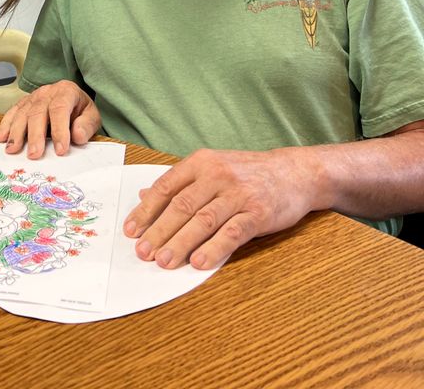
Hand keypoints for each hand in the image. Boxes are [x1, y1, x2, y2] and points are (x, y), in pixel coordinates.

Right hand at [0, 80, 100, 158]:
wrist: (72, 99)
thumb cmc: (80, 110)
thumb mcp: (92, 116)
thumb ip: (87, 125)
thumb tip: (78, 136)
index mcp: (66, 92)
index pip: (60, 109)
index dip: (59, 130)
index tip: (60, 150)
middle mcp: (47, 92)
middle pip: (38, 112)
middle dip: (35, 135)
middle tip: (34, 154)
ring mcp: (33, 97)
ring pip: (22, 113)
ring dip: (16, 132)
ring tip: (13, 149)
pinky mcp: (23, 104)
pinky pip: (12, 113)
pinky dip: (6, 125)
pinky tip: (2, 138)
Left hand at [123, 147, 317, 269]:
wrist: (293, 172)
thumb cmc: (246, 173)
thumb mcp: (211, 168)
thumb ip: (179, 183)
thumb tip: (144, 196)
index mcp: (201, 162)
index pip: (166, 187)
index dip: (146, 211)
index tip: (130, 232)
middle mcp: (217, 174)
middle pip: (181, 206)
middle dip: (159, 232)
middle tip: (143, 253)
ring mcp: (239, 193)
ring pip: (203, 220)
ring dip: (180, 243)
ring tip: (164, 262)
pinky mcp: (259, 212)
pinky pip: (232, 232)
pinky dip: (214, 248)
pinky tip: (199, 262)